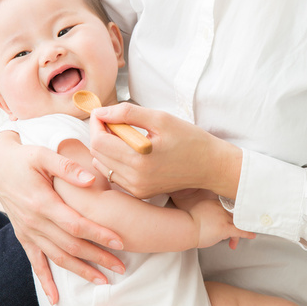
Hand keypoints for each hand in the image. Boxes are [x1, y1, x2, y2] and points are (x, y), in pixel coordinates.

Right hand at [0, 131, 125, 303]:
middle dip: (98, 257)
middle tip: (121, 267)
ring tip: (102, 281)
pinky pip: (35, 262)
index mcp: (43, 202)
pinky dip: (45, 281)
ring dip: (80, 271)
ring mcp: (28, 232)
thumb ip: (68, 168)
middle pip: (71, 246)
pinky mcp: (23, 236)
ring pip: (57, 257)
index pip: (77, 225)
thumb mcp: (44, 155)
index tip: (121, 242)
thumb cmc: (25, 157)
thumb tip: (92, 181)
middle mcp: (35, 222)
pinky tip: (55, 298)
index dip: (99, 234)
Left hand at [88, 103, 241, 199]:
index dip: (96, 123)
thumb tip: (100, 112)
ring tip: (124, 135)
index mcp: (139, 159)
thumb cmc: (189, 139)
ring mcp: (136, 188)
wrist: (210, 166)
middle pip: (97, 153)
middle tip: (115, 120)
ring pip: (102, 164)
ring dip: (105, 147)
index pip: (99, 141)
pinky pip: (113, 174)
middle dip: (100, 133)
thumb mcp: (160, 118)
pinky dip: (113, 160)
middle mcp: (135, 178)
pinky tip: (129, 150)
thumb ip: (128, 113)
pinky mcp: (139, 193)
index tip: (102, 112)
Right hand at [172, 190, 254, 248]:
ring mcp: (223, 217)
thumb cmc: (186, 224)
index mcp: (213, 203)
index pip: (227, 207)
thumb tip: (208, 218)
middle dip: (235, 223)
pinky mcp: (224, 228)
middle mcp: (219, 208)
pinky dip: (247, 233)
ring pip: (236, 223)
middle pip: (233, 215)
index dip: (231, 214)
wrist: (184, 229)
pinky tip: (252, 235)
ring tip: (239, 238)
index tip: (234, 216)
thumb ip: (205, 211)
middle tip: (236, 229)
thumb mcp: (196, 210)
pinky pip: (240, 231)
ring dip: (238, 231)